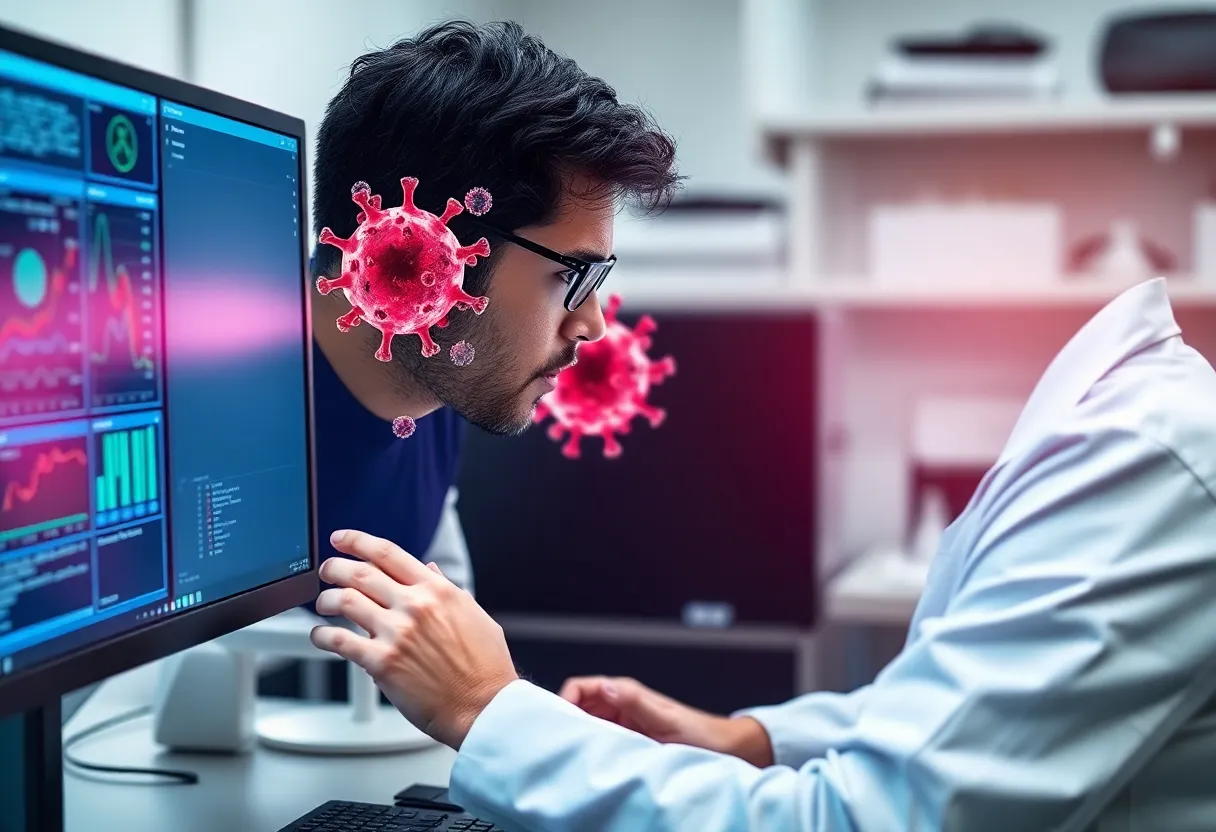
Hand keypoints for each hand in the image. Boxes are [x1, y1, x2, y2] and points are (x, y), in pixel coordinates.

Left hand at [309, 529, 518, 748]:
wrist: (484, 706)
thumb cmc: (484, 666)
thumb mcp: (473, 614)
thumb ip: (446, 589)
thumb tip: (430, 570)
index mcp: (437, 590)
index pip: (388, 553)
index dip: (357, 541)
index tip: (341, 540)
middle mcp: (415, 605)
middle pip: (360, 572)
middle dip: (334, 567)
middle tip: (326, 571)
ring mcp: (397, 633)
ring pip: (345, 601)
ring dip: (326, 600)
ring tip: (323, 604)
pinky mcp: (382, 662)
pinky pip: (339, 641)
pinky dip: (322, 635)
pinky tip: (320, 636)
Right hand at [559, 676, 773, 766]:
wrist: (721, 749)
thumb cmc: (699, 732)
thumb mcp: (666, 719)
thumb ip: (636, 703)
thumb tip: (606, 687)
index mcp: (625, 692)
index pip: (582, 687)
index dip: (564, 699)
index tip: (558, 720)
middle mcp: (620, 705)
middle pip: (578, 706)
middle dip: (565, 719)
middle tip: (557, 741)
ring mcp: (621, 724)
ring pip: (585, 724)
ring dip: (577, 735)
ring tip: (570, 754)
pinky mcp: (626, 741)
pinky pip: (598, 741)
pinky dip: (589, 749)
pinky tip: (588, 762)